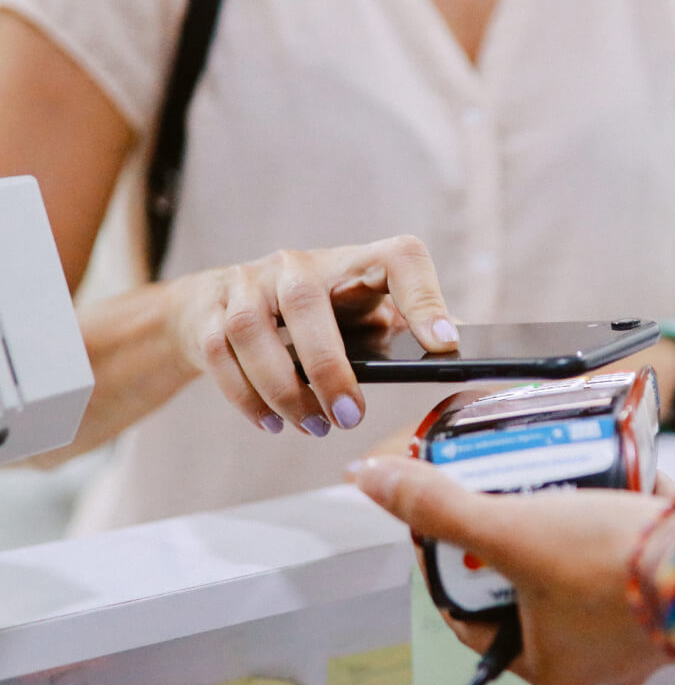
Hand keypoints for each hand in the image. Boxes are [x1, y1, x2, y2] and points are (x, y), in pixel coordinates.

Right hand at [166, 235, 457, 436]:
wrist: (216, 303)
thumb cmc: (310, 315)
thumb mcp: (360, 312)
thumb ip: (402, 328)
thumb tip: (455, 352)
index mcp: (351, 263)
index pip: (397, 258)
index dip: (423, 297)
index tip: (444, 344)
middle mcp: (296, 265)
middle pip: (305, 301)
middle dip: (328, 366)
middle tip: (350, 416)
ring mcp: (247, 284)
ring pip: (252, 329)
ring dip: (282, 388)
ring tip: (313, 426)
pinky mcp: (211, 311)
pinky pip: (221, 353)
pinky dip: (246, 396)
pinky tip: (273, 422)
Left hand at [347, 457, 672, 684]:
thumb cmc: (613, 567)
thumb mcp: (512, 529)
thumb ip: (441, 508)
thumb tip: (372, 481)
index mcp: (548, 666)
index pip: (471, 617)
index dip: (453, 566)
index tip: (454, 525)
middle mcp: (595, 661)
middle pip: (528, 592)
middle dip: (519, 544)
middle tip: (514, 499)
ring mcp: (638, 633)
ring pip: (579, 575)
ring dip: (568, 534)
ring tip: (561, 491)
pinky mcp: (669, 597)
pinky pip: (627, 562)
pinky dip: (616, 530)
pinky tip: (614, 495)